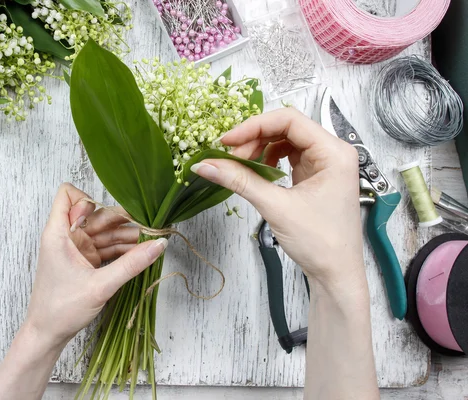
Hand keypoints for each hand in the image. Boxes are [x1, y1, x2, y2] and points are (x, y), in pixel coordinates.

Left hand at [24, 183, 167, 348]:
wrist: (47, 334)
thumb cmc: (61, 309)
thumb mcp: (100, 286)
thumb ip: (131, 264)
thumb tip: (158, 244)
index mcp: (58, 233)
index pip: (67, 194)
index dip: (88, 200)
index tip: (106, 219)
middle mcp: (66, 236)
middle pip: (95, 213)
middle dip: (120, 219)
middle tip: (148, 228)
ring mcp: (76, 248)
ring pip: (104, 231)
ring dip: (126, 236)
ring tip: (150, 241)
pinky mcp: (84, 261)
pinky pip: (105, 247)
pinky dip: (122, 250)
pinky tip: (140, 254)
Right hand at [190, 108, 362, 289]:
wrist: (336, 274)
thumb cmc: (321, 243)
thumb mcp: (276, 207)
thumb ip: (240, 181)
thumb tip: (207, 165)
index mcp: (334, 152)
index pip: (289, 120)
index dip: (254, 126)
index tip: (228, 141)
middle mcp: (333, 152)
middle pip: (286, 128)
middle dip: (254, 139)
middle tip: (229, 157)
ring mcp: (324, 164)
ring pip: (284, 141)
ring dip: (259, 149)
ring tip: (240, 166)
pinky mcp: (315, 176)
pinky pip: (287, 157)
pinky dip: (267, 161)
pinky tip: (256, 172)